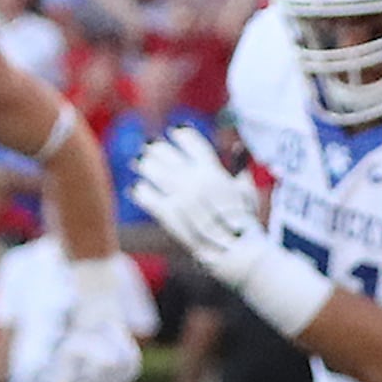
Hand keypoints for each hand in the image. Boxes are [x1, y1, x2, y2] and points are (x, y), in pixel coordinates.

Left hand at [128, 126, 275, 291]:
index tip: (174, 130)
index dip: (182, 135)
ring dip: (146, 166)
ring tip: (139, 162)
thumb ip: (238, 168)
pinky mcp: (169, 215)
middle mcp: (196, 181)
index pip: (193, 143)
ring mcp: (181, 198)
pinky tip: (137, 188)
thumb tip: (237, 146)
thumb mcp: (245, 190)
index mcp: (214, 171)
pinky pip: (148, 199)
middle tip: (149, 145)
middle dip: (158, 149)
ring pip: (156, 174)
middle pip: (169, 156)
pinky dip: (141, 192)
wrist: (233, 250)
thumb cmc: (243, 221)